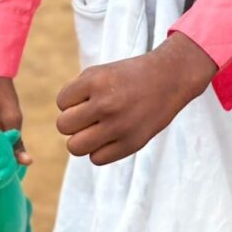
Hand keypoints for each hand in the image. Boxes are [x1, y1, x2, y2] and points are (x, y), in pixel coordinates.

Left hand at [55, 32, 217, 164]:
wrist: (169, 78)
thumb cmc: (130, 76)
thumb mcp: (101, 72)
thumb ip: (78, 93)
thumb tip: (63, 121)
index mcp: (95, 80)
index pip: (62, 102)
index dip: (72, 100)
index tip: (88, 97)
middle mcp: (105, 103)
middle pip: (63, 126)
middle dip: (74, 121)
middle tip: (90, 115)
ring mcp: (118, 126)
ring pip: (75, 146)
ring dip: (82, 139)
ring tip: (97, 129)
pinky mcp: (130, 144)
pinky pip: (96, 158)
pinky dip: (99, 151)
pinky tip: (111, 137)